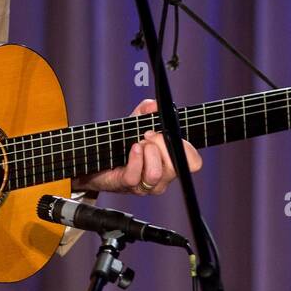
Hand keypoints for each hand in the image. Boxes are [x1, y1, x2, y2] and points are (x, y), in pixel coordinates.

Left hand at [72, 99, 202, 195]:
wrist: (97, 159)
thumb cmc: (122, 143)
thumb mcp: (136, 122)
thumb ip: (146, 110)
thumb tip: (155, 105)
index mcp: (171, 162)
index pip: (193, 163)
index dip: (186, 148)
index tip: (169, 134)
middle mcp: (163, 177)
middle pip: (176, 166)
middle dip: (161, 144)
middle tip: (148, 134)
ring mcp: (146, 185)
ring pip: (155, 174)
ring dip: (147, 153)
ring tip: (137, 144)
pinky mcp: (128, 186)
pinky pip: (135, 176)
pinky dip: (134, 159)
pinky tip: (132, 149)